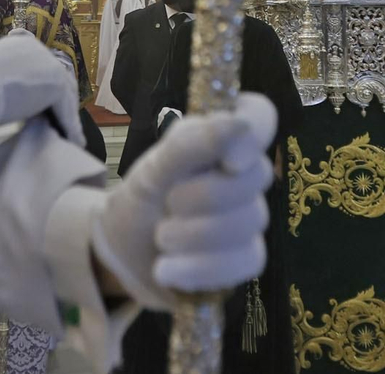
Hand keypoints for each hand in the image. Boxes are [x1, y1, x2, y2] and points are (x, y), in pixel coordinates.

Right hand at [0, 31, 83, 145]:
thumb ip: (3, 76)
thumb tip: (1, 90)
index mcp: (22, 44)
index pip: (41, 67)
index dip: (47, 87)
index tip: (50, 102)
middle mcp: (39, 50)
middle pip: (58, 79)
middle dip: (62, 101)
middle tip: (64, 120)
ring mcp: (50, 66)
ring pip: (65, 95)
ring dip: (67, 116)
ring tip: (70, 135)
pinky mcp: (56, 85)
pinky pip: (65, 110)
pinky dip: (69, 126)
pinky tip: (73, 140)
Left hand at [92, 92, 275, 308]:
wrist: (124, 254)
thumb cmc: (142, 200)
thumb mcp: (151, 171)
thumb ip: (188, 146)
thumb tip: (240, 124)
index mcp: (218, 139)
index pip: (260, 115)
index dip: (254, 133)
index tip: (229, 161)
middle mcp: (241, 174)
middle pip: (254, 177)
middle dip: (203, 196)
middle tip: (168, 204)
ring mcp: (248, 215)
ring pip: (247, 221)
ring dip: (193, 235)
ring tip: (161, 238)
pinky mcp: (247, 256)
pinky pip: (244, 261)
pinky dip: (198, 268)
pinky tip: (168, 269)